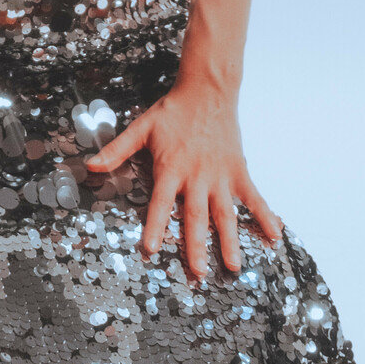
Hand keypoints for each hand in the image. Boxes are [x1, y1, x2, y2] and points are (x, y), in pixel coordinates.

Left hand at [84, 82, 282, 281]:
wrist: (207, 90)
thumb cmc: (173, 111)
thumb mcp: (141, 128)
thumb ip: (116, 150)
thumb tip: (89, 166)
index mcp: (171, 168)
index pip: (161, 203)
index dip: (155, 226)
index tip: (151, 250)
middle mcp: (197, 176)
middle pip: (195, 216)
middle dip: (196, 246)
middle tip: (199, 273)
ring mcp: (220, 175)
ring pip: (225, 214)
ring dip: (229, 240)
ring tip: (233, 267)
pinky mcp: (238, 171)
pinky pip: (253, 197)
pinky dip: (265, 215)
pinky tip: (275, 235)